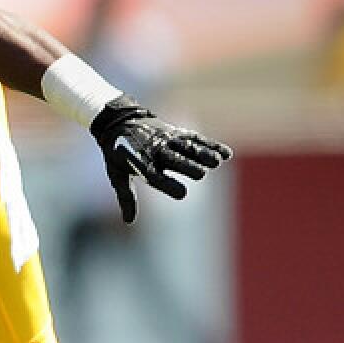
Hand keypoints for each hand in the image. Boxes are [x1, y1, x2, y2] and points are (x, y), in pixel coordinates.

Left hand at [90, 94, 232, 223]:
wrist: (118, 121)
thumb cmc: (118, 153)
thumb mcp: (117, 174)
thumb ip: (126, 196)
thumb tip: (128, 221)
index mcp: (140, 163)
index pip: (155, 176)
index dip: (167, 184)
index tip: (181, 193)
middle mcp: (155, 150)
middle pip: (175, 160)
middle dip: (187, 166)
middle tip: (200, 174)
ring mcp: (167, 140)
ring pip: (188, 147)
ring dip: (202, 154)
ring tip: (216, 162)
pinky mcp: (177, 132)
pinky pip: (196, 139)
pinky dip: (211, 146)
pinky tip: (226, 154)